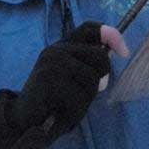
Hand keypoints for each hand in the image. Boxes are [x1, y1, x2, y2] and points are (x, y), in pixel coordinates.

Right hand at [0, 22, 128, 148]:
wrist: (24, 120)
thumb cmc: (54, 101)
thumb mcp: (73, 77)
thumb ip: (89, 64)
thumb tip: (115, 52)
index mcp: (62, 46)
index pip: (89, 28)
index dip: (111, 34)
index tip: (124, 52)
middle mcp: (56, 50)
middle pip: (100, 57)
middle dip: (102, 77)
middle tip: (89, 92)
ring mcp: (52, 63)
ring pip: (92, 79)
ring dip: (86, 98)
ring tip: (68, 103)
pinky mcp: (49, 80)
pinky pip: (80, 96)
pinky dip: (76, 110)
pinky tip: (61, 111)